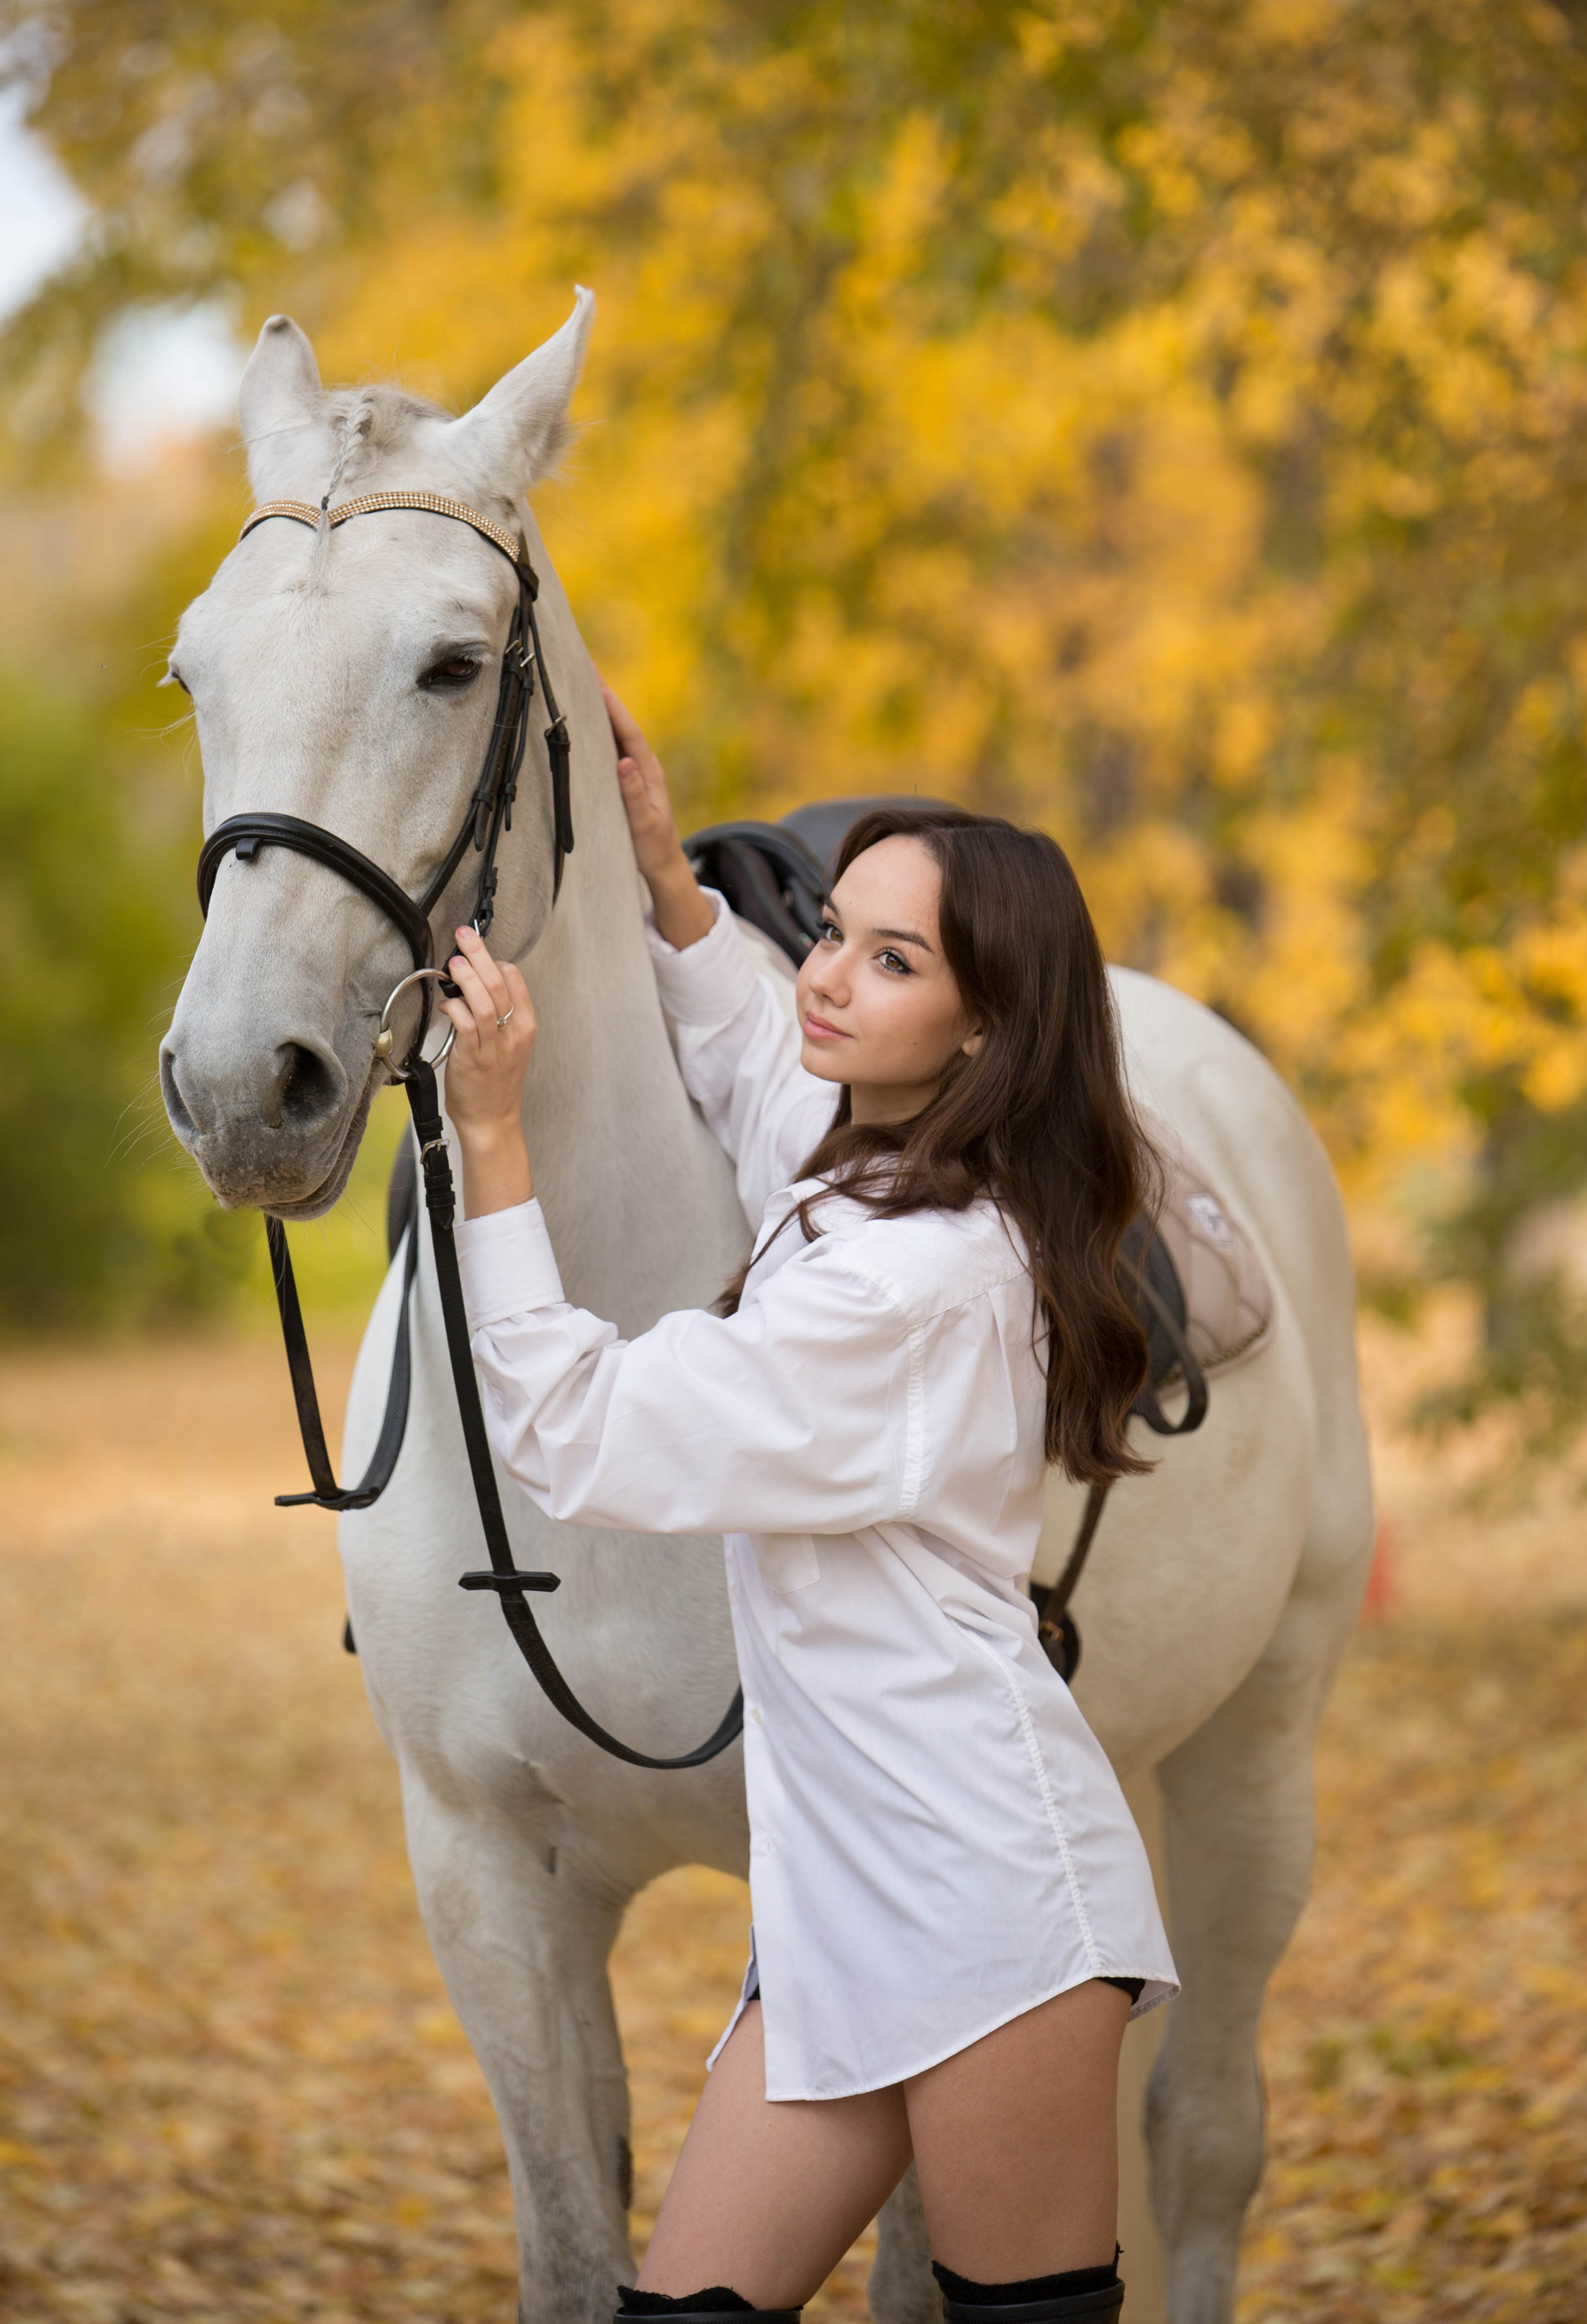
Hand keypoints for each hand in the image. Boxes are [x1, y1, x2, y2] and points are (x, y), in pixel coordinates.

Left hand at [440, 926, 537, 1216]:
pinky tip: (445, 1001)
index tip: (476, 949)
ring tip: (453, 961)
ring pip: (484, 1000)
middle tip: (464, 935)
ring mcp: (494, 1045)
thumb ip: (497, 1015)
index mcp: (526, 1025)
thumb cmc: (496, 1083)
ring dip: (467, 976)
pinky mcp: (472, 1057)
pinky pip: (464, 1023)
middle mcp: (513, 1033)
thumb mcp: (509, 1045)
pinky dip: (454, 1006)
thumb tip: (473, 983)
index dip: (495, 960)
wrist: (492, 1120)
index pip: (515, 980)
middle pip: (499, 982)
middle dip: (479, 954)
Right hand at [603, 680, 713, 949]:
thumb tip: (624, 762)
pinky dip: (599, 728)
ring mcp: (635, 771)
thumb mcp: (643, 824)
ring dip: (600, 708)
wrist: (664, 864)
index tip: (596, 682)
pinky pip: (612, 745)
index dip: (613, 707)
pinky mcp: (627, 779)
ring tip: (582, 681)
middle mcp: (643, 766)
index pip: (629, 733)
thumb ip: (634, 794)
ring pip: (616, 732)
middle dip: (604, 695)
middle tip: (585, 665)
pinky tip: (586, 719)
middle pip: (622, 724)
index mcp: (649, 772)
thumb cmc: (652, 847)